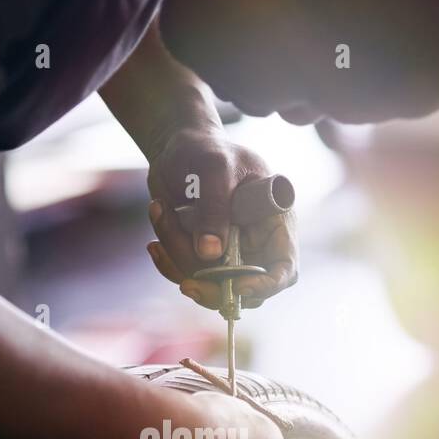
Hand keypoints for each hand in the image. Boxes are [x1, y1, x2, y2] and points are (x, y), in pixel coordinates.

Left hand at [146, 128, 298, 311]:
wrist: (177, 150)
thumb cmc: (206, 148)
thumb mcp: (214, 168)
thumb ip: (215, 207)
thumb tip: (210, 254)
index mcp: (274, 222)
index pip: (284, 268)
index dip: (267, 284)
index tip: (239, 286)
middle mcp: (255, 244)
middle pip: (244, 290)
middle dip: (212, 287)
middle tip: (186, 285)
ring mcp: (228, 254)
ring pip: (209, 284)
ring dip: (178, 257)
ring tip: (160, 212)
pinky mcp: (202, 258)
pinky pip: (186, 276)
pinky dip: (167, 262)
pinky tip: (155, 242)